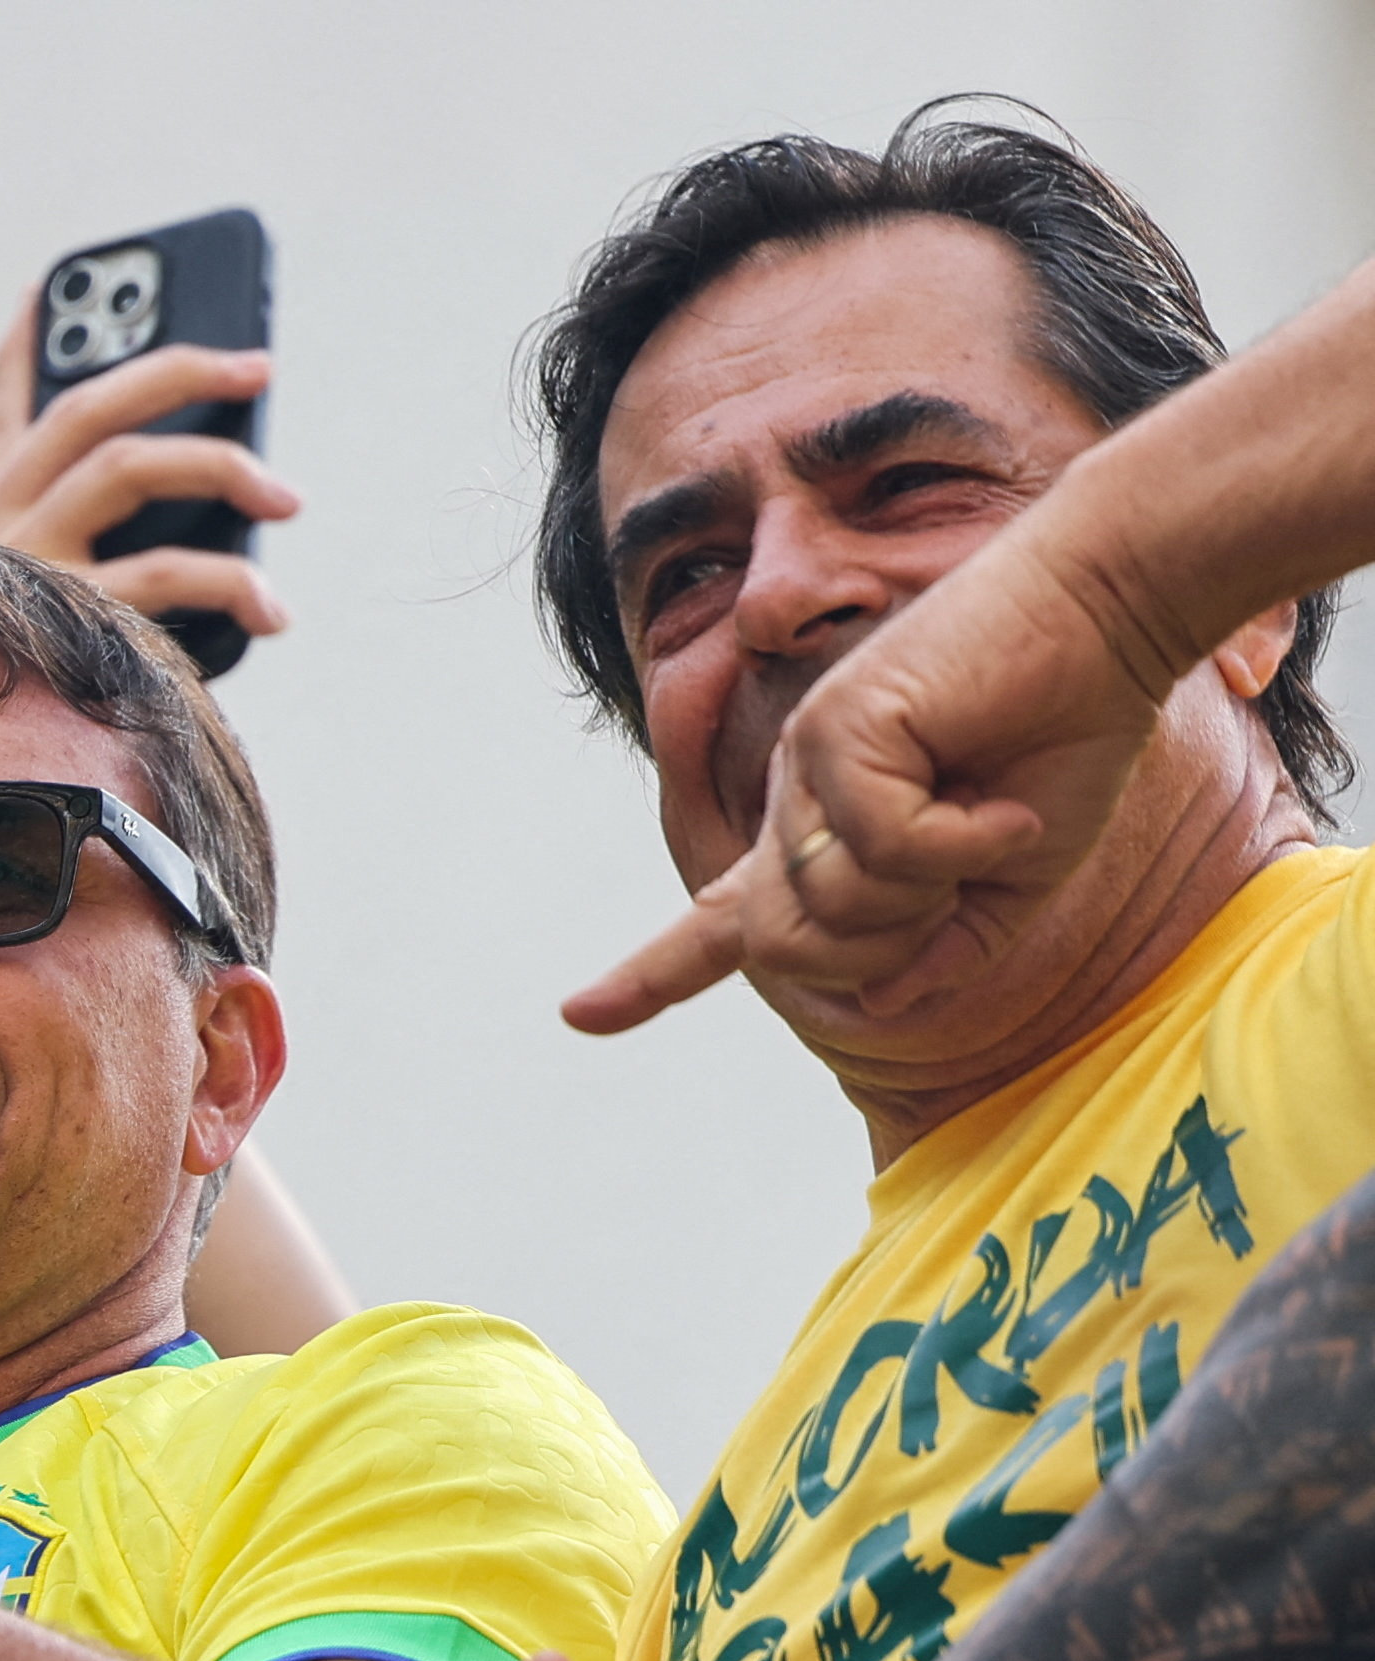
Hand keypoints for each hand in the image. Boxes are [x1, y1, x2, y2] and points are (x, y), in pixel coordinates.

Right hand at [0, 295, 297, 638]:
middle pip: (83, 410)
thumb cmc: (28, 668)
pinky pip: (161, 574)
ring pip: (124, 466)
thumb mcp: (25, 592)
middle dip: (177, 372)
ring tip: (287, 498)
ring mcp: (23, 565)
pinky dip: (227, 581)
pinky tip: (268, 607)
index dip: (25, 342)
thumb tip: (140, 506)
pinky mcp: (61, 619)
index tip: (44, 287)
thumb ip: (75, 535)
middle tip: (257, 366)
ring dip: (221, 466)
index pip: (8, 407)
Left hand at [565, 510, 1183, 1036]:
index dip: (652, 974)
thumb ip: (943, 947)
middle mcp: (798, 796)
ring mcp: (808, 759)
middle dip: (878, 950)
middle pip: (780, 945)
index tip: (580, 1016)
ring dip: (930, 893)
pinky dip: (959, 845)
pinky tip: (1001, 804)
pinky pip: (882, 845)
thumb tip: (881, 1002)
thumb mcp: (1008, 876)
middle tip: (960, 887)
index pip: (724, 917)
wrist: (1109, 613)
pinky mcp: (837, 727)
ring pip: (827, 905)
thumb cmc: (1067, 734)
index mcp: (825, 832)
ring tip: (990, 824)